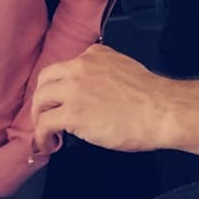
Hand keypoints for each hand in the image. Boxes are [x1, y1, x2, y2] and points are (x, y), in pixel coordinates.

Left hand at [32, 44, 169, 153]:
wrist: (160, 109)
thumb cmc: (149, 96)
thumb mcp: (121, 67)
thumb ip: (102, 71)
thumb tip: (92, 91)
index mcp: (93, 54)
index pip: (64, 67)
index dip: (58, 86)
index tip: (59, 100)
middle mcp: (79, 67)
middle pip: (45, 79)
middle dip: (42, 99)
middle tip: (45, 114)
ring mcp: (74, 89)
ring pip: (40, 100)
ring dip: (39, 117)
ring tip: (45, 132)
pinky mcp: (73, 113)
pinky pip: (45, 123)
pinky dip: (41, 135)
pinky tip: (49, 143)